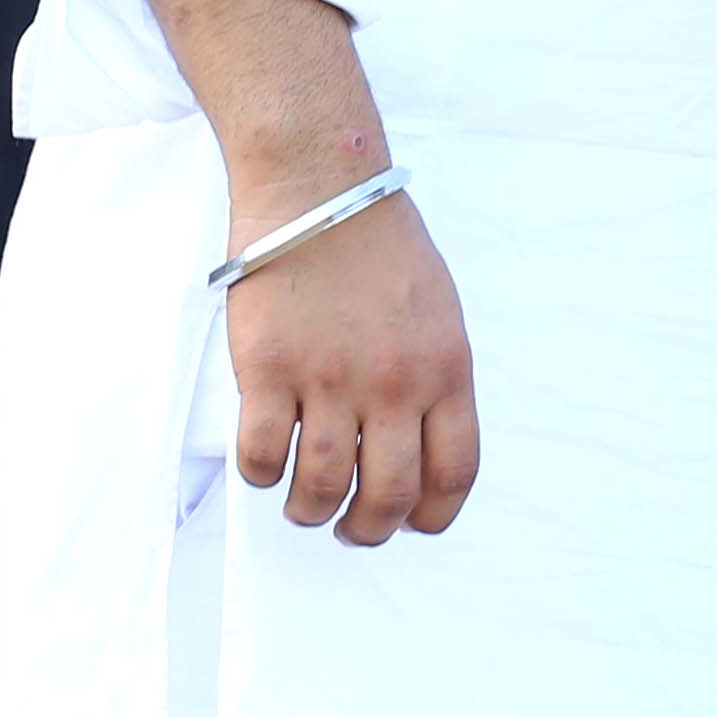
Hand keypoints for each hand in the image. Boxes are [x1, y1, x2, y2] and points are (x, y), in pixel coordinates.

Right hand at [222, 186, 479, 547]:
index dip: (431, 516)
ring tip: (302, 503)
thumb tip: (417, 448)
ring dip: (309, 511)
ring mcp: (331, 378)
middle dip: (367, 530)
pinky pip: (263, 455)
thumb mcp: (438, 311)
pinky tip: (265, 461)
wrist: (317, 185)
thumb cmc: (378, 243)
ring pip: (322, 488)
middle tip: (348, 528)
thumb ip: (434, 379)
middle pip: (388, 496)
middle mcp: (395, 382)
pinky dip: (262, 474)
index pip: (454, 473)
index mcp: (446, 368)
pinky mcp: (271, 368)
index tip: (409, 523)